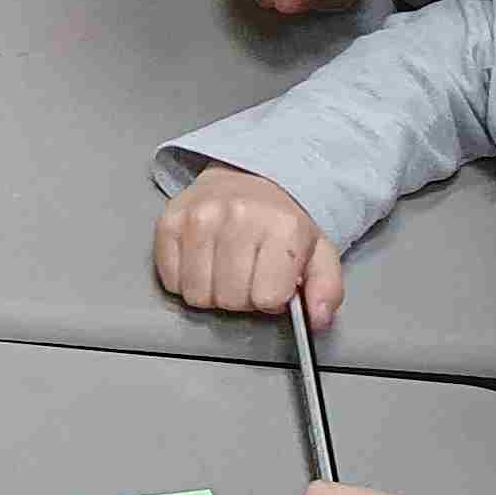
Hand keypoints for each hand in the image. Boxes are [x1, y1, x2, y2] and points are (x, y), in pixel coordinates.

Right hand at [153, 162, 343, 324]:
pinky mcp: (169, 221)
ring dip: (212, 291)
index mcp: (282, 226)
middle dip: (241, 297)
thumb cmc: (282, 218)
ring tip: (225, 268)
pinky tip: (203, 261)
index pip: (267, 297)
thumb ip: (326, 288)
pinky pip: (171, 281)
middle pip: (230, 299)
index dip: (271, 299)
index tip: (273, 283)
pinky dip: (186, 280)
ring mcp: (199, 217)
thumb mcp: (319, 250)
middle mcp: (238, 217)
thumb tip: (318, 319)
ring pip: (197, 295)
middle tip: (248, 274)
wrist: (249, 175)